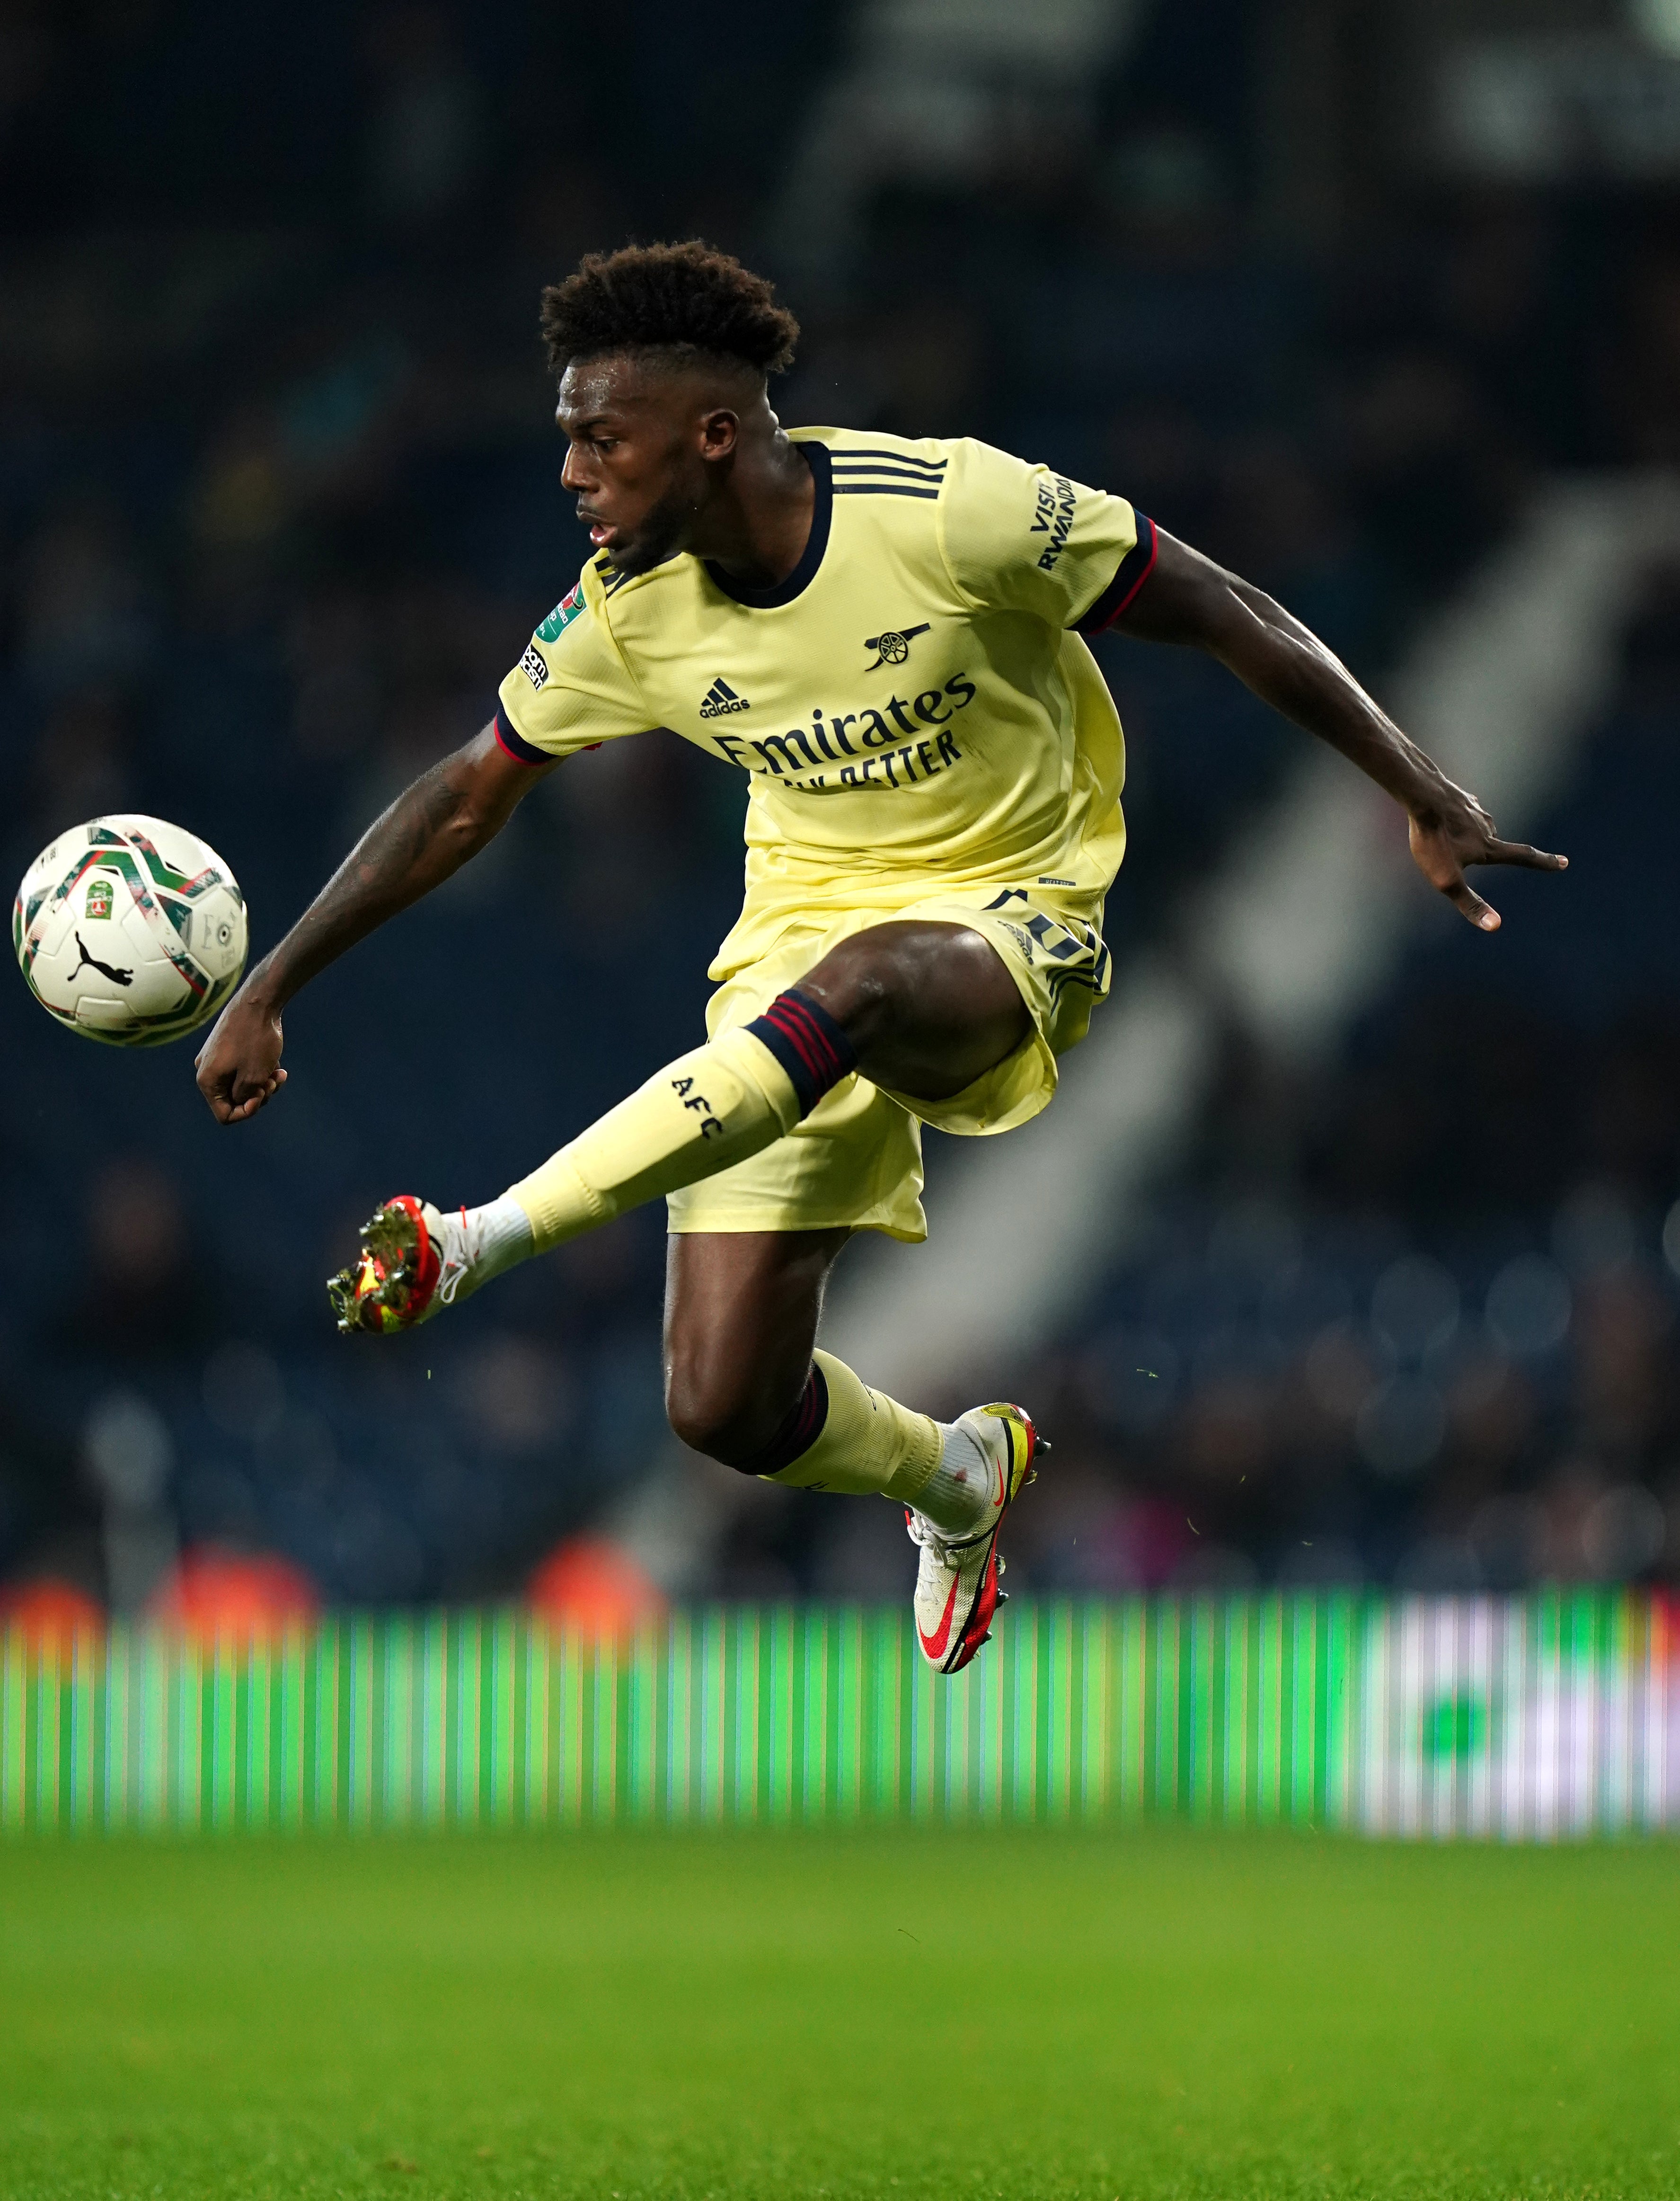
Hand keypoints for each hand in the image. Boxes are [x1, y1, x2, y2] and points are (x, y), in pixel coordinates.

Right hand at [195, 984, 287, 1122]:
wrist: (258, 1002)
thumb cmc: (255, 1039)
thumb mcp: (254, 1077)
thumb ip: (245, 1097)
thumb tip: (241, 1101)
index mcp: (207, 1081)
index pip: (224, 1114)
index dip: (247, 1112)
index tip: (262, 1095)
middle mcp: (207, 1070)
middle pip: (234, 1100)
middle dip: (258, 1096)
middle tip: (273, 1083)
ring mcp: (217, 1058)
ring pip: (242, 1085)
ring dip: (263, 1084)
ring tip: (278, 1073)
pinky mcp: (229, 1049)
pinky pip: (244, 1070)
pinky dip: (261, 1070)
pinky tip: (276, 1063)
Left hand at [1407, 784, 1566, 930]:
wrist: (1420, 796)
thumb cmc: (1433, 841)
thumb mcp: (1447, 881)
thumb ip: (1470, 904)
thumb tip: (1495, 926)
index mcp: (1489, 847)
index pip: (1524, 857)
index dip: (1545, 862)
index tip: (1564, 862)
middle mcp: (1488, 826)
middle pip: (1489, 844)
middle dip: (1477, 852)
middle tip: (1448, 851)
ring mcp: (1474, 808)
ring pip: (1474, 827)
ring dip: (1463, 834)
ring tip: (1440, 836)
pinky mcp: (1459, 797)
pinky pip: (1460, 812)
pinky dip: (1453, 818)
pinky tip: (1438, 816)